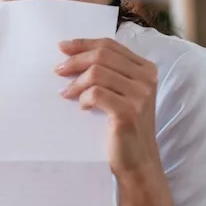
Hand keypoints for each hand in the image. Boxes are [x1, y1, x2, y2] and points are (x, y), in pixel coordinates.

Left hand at [55, 38, 159, 175]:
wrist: (137, 161)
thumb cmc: (124, 126)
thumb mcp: (120, 93)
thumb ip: (107, 72)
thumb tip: (70, 54)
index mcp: (146, 69)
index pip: (110, 45)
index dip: (84, 44)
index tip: (62, 47)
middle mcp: (147, 79)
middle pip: (102, 56)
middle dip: (75, 61)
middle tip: (58, 71)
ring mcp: (140, 95)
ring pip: (97, 73)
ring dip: (77, 83)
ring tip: (68, 94)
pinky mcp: (128, 111)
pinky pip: (96, 93)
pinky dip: (84, 98)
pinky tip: (83, 107)